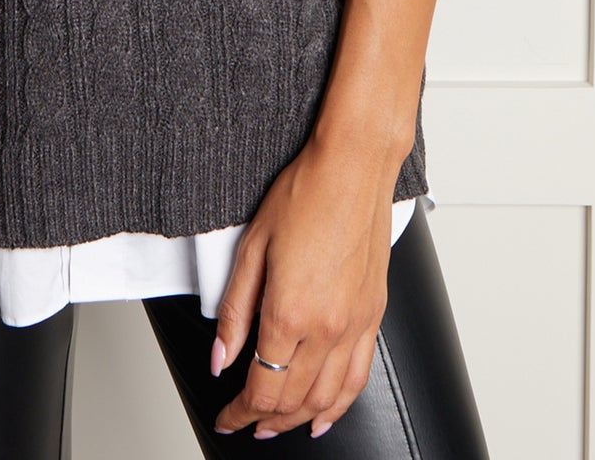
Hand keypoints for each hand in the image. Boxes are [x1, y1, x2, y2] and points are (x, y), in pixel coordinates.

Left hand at [209, 129, 403, 439]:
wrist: (353, 168)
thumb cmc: (304, 194)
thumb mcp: (252, 247)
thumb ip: (236, 311)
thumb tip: (220, 358)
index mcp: (290, 312)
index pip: (261, 387)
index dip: (239, 412)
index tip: (225, 417)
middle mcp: (327, 327)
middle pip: (293, 400)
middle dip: (264, 420)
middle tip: (244, 422)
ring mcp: (355, 324)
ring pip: (328, 398)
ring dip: (299, 421)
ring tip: (277, 427)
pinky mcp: (373, 314)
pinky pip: (359, 377)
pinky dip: (341, 405)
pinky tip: (327, 413)